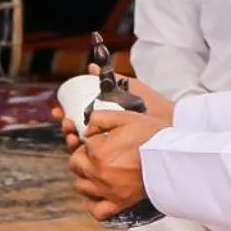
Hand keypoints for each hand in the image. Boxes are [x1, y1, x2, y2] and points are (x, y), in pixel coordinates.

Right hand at [54, 66, 175, 150]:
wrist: (171, 124)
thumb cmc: (154, 106)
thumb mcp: (132, 90)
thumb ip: (112, 79)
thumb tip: (90, 67)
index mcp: (108, 119)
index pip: (81, 119)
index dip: (67, 115)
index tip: (59, 110)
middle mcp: (107, 135)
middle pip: (78, 134)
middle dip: (66, 128)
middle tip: (64, 122)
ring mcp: (111, 149)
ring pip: (83, 149)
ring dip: (71, 141)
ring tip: (70, 134)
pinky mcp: (117, 162)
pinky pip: (96, 163)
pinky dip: (83, 158)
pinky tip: (79, 149)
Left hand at [68, 109, 163, 221]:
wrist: (173, 160)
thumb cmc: (153, 138)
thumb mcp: (126, 117)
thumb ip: (100, 118)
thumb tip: (87, 129)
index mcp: (98, 152)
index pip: (83, 142)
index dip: (93, 137)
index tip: (103, 136)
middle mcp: (99, 173)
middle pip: (76, 163)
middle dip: (83, 155)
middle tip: (97, 151)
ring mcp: (107, 191)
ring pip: (81, 186)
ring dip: (85, 176)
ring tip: (97, 169)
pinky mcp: (119, 204)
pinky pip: (97, 211)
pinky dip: (93, 204)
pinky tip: (97, 194)